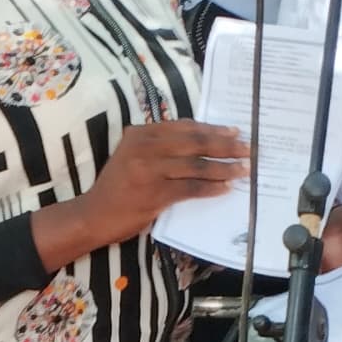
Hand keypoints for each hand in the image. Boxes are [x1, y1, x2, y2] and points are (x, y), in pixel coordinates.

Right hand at [76, 119, 249, 246]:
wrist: (94, 214)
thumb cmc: (117, 187)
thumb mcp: (133, 156)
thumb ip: (160, 147)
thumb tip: (200, 144)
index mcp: (141, 134)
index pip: (184, 127)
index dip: (212, 129)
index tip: (233, 132)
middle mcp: (145, 147)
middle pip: (195, 143)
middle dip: (225, 146)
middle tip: (248, 149)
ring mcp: (150, 170)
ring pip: (196, 165)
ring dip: (224, 168)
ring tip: (243, 170)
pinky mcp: (155, 193)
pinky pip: (190, 188)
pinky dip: (210, 188)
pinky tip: (225, 188)